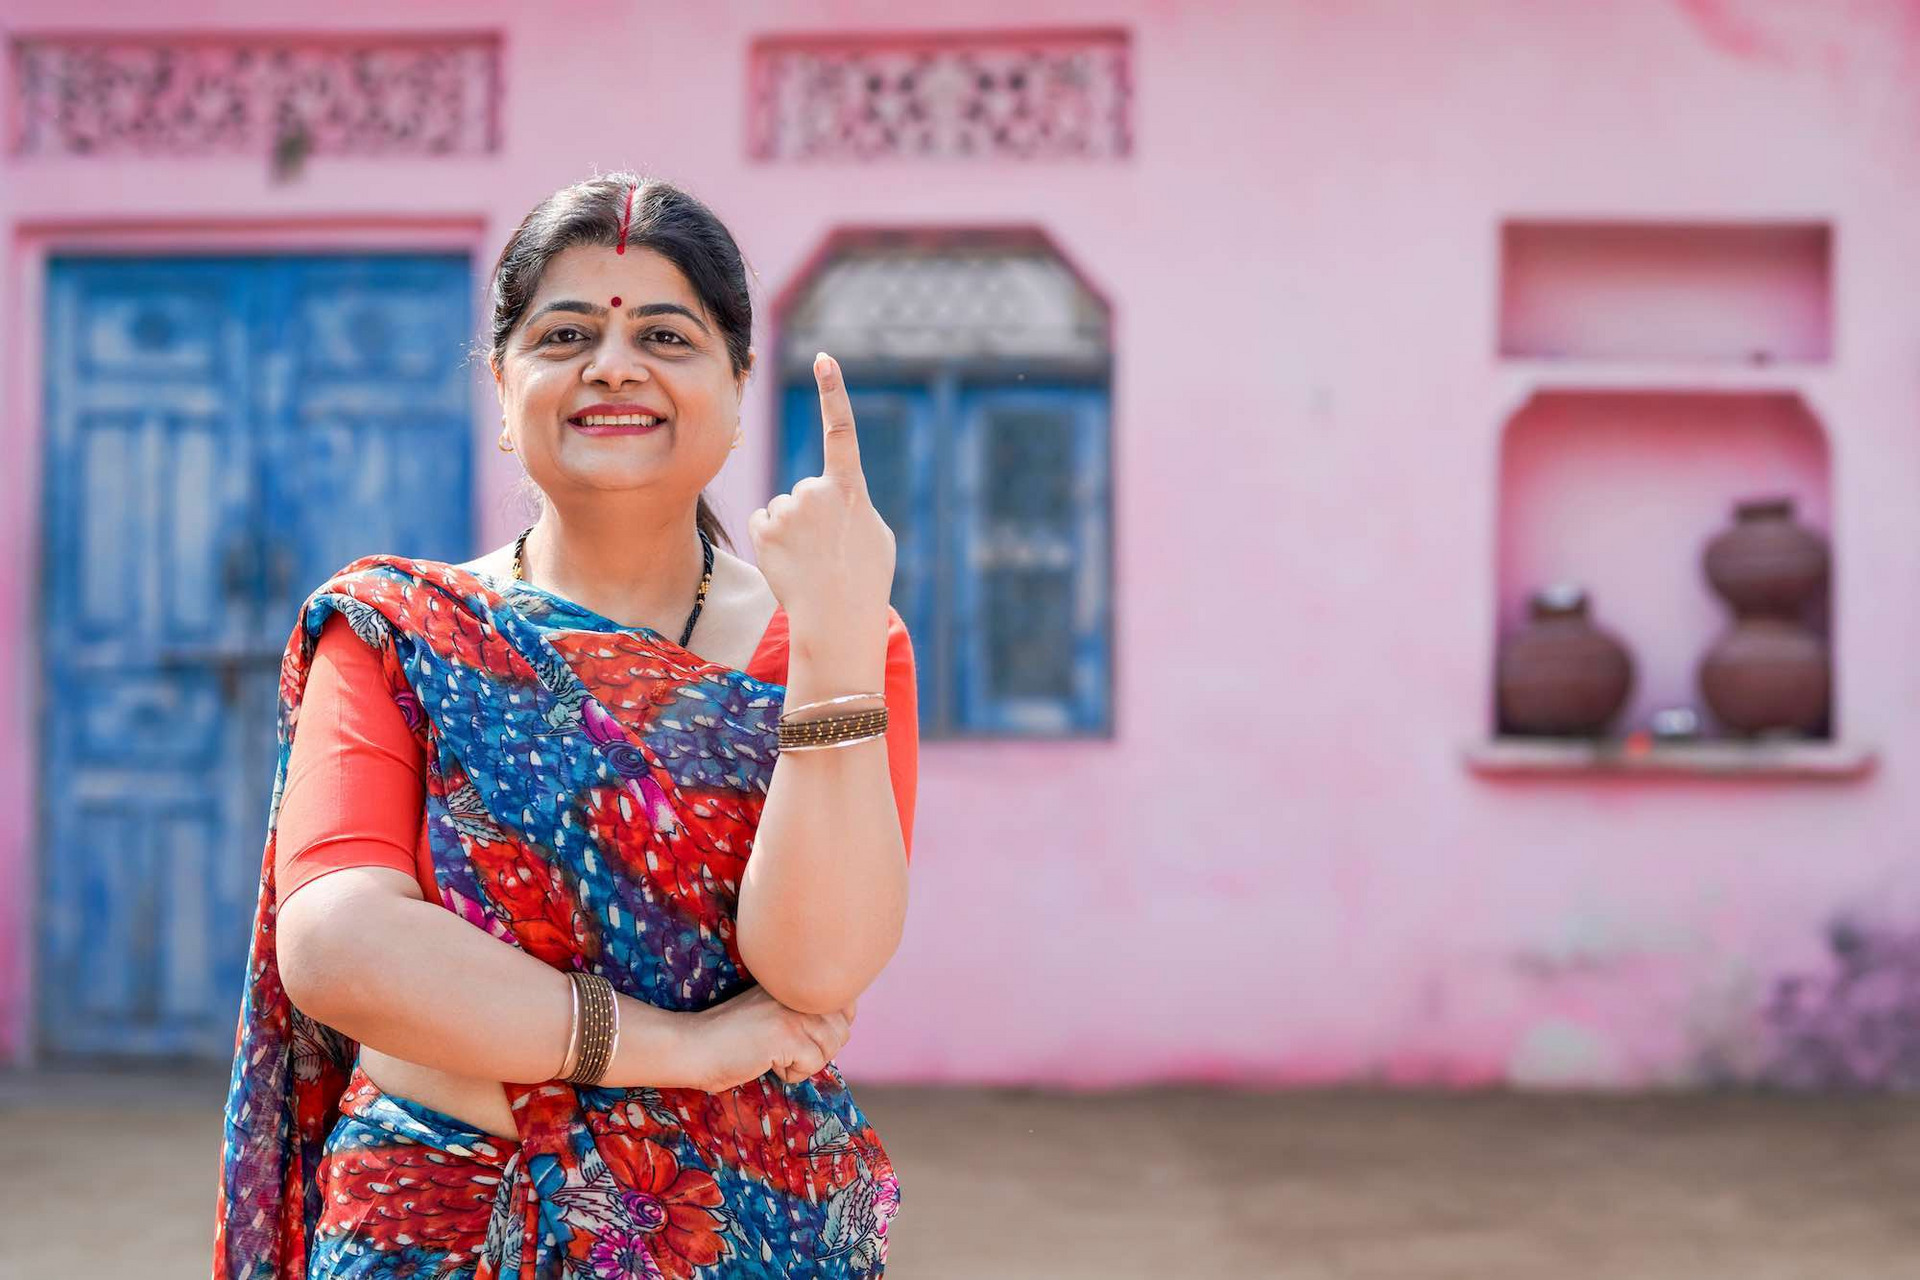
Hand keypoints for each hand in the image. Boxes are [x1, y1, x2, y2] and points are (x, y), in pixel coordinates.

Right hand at [684, 985, 857, 1091]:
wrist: (693, 1046)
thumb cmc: (729, 1038)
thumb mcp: (771, 1011)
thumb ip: (802, 1010)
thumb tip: (843, 1026)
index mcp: (795, 983)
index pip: (845, 1004)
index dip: (832, 1029)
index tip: (801, 1039)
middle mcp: (798, 992)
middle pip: (842, 1031)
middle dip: (819, 1052)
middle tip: (784, 1051)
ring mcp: (793, 1011)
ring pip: (830, 1049)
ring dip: (804, 1063)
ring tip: (772, 1055)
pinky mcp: (786, 1035)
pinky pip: (813, 1065)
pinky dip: (791, 1074)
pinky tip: (766, 1063)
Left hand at [748, 352, 894, 643]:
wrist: (837, 618)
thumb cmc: (864, 580)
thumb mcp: (874, 535)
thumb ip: (853, 506)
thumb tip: (836, 501)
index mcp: (850, 488)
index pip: (841, 429)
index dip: (833, 391)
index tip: (823, 360)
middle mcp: (816, 490)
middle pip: (805, 491)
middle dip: (811, 517)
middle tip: (827, 552)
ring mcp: (788, 508)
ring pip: (783, 509)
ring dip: (792, 532)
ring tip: (809, 562)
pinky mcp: (764, 528)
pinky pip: (764, 524)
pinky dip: (772, 541)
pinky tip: (789, 563)